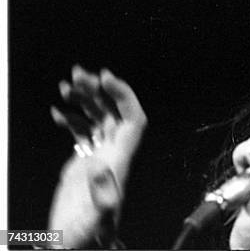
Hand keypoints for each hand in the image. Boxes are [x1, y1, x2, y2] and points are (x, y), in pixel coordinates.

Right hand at [48, 65, 146, 247]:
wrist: (74, 245)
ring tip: (66, 85)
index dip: (123, 96)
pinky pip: (82, 133)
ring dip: (85, 100)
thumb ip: (103, 196)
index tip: (105, 78)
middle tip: (78, 74)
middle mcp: (113, 154)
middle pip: (113, 113)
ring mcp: (99, 157)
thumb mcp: (98, 218)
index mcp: (120, 160)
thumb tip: (103, 170)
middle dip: (99, 91)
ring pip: (97, 119)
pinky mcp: (83, 163)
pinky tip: (58, 111)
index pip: (133, 119)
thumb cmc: (88, 236)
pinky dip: (72, 119)